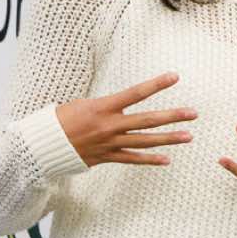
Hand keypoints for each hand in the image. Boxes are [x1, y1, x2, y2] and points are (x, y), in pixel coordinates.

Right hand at [55, 72, 195, 166]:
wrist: (43, 145)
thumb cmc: (60, 119)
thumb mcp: (82, 103)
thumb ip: (106, 105)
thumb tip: (121, 105)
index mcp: (103, 107)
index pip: (135, 93)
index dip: (156, 84)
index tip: (175, 77)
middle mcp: (110, 125)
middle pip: (147, 120)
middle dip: (172, 116)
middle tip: (193, 113)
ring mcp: (110, 143)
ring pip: (145, 141)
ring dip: (168, 139)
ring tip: (188, 136)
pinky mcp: (107, 157)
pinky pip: (132, 159)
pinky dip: (149, 160)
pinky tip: (167, 160)